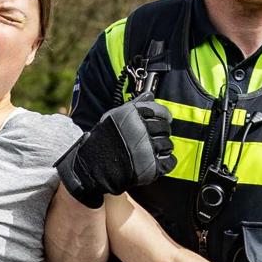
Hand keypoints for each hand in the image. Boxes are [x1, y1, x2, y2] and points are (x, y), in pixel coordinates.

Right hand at [55, 92, 175, 207]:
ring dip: (164, 147)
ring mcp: (145, 149)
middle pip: (165, 128)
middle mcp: (140, 130)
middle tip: (156, 136)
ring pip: (168, 145)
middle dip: (163, 132)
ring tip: (155, 150)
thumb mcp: (114, 116)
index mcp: (132, 116)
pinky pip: (169, 162)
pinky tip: (159, 161)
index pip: (159, 111)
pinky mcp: (149, 167)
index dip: (164, 115)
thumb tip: (150, 94)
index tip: (165, 119)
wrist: (92, 165)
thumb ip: (134, 105)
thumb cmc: (103, 139)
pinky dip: (167, 162)